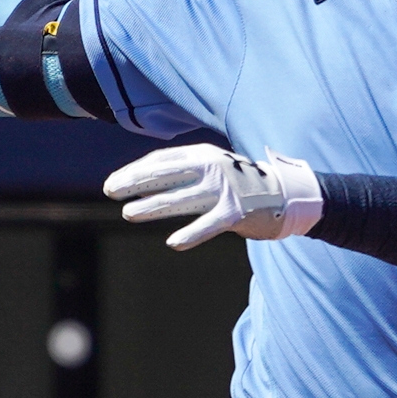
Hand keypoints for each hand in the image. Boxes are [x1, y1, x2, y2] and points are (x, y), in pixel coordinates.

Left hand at [103, 144, 323, 250]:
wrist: (287, 195)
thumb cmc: (243, 185)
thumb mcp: (214, 168)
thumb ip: (186, 173)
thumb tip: (145, 185)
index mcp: (204, 155)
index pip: (162, 160)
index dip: (135, 171)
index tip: (114, 182)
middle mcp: (212, 167)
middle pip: (165, 175)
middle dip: (135, 182)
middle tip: (110, 191)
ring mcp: (224, 189)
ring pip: (181, 199)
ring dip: (152, 206)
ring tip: (129, 214)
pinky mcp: (237, 212)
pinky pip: (209, 225)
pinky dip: (192, 234)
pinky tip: (173, 243)